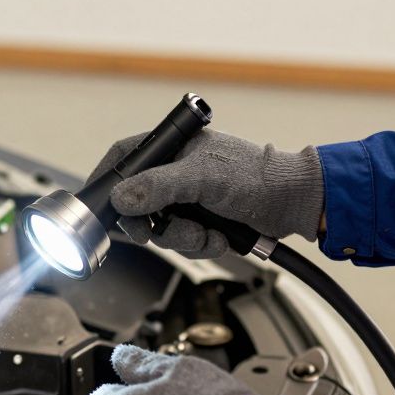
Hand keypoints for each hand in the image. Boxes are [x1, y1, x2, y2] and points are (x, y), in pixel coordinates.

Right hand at [87, 130, 323, 257]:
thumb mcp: (203, 178)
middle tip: (162, 231)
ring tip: (207, 234)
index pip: (125, 158)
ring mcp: (186, 199)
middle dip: (155, 226)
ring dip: (182, 239)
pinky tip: (217, 238)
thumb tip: (122, 198)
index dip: (109, 181)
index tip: (102, 206)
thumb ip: (160, 186)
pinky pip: (180, 242)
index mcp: (171, 148)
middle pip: (137, 205)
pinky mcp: (199, 221)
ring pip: (159, 229)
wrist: (292, 203)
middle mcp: (173, 172)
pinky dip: (198, 246)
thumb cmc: (256, 176)